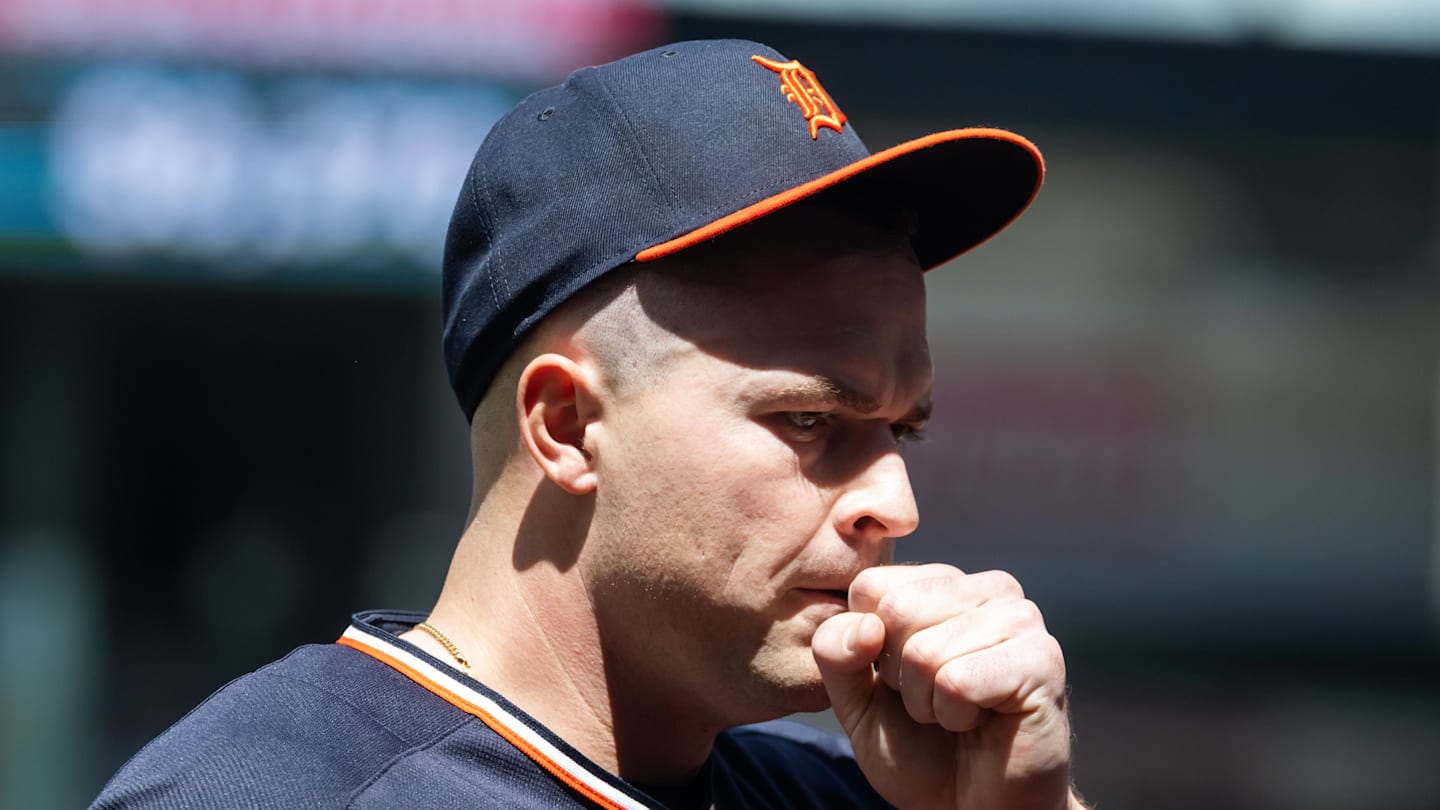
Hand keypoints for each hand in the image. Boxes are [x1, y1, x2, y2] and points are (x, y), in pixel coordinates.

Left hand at [811, 564, 1078, 809]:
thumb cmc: (921, 750)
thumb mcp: (856, 700)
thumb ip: (836, 653)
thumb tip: (865, 625)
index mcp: (944, 583)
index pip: (870, 586)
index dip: (868, 647)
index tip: (900, 678)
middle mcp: (987, 589)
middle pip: (895, 610)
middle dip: (899, 675)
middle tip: (934, 699)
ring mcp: (1020, 618)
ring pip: (924, 651)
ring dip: (927, 702)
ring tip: (961, 712)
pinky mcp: (1042, 658)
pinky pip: (957, 682)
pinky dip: (956, 716)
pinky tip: (983, 721)